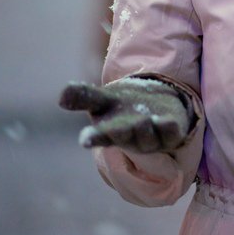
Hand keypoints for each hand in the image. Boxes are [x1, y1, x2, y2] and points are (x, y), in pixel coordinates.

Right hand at [59, 77, 190, 152]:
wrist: (155, 104)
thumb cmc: (122, 106)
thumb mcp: (104, 98)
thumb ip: (84, 96)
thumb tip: (62, 95)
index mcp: (109, 131)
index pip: (99, 137)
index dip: (93, 138)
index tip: (85, 139)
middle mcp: (130, 138)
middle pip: (124, 137)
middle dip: (121, 133)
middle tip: (117, 128)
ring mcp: (152, 139)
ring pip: (147, 138)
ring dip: (145, 129)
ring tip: (142, 119)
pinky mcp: (172, 134)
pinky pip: (171, 134)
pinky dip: (168, 128)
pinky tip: (167, 122)